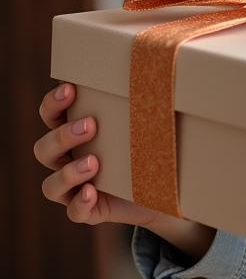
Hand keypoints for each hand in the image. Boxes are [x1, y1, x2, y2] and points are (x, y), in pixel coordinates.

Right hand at [33, 82, 214, 259]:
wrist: (166, 189)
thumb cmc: (152, 145)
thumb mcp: (147, 122)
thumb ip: (146, 100)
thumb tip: (168, 66)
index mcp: (76, 133)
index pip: (50, 115)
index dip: (54, 103)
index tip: (71, 88)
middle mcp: (68, 161)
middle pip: (44, 150)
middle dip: (62, 135)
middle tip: (90, 125)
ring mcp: (75, 189)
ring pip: (51, 186)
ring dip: (69, 172)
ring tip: (94, 162)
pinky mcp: (90, 211)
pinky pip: (74, 212)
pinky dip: (80, 203)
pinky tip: (92, 192)